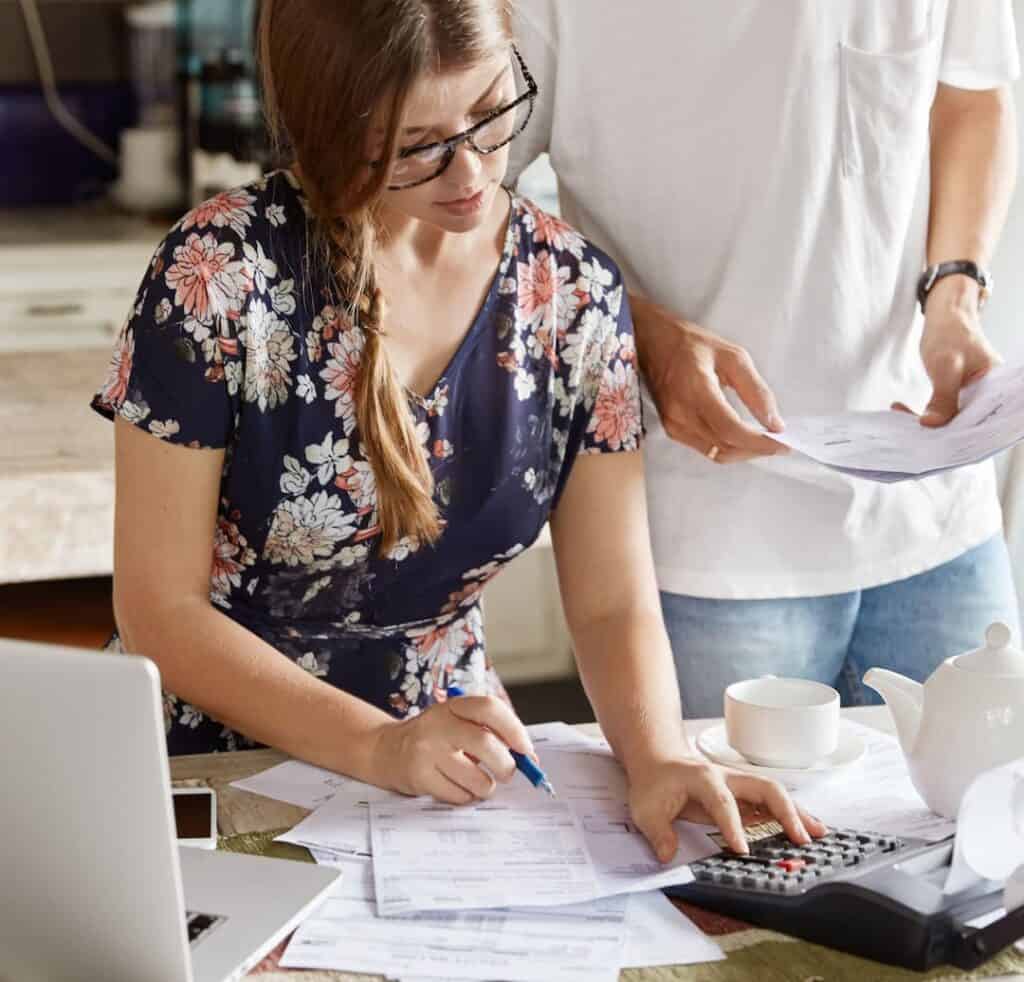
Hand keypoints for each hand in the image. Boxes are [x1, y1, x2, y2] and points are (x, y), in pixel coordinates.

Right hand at [369, 695, 533, 803]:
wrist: (386, 749)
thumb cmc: (435, 737)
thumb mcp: (457, 722)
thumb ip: (490, 732)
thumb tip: (528, 757)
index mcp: (454, 706)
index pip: (489, 708)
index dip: (514, 729)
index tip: (526, 749)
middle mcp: (438, 724)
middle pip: (485, 744)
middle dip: (506, 765)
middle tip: (508, 772)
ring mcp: (426, 750)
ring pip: (475, 777)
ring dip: (486, 786)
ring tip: (481, 782)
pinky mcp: (419, 777)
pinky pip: (458, 795)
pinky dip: (467, 796)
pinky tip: (459, 787)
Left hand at [626, 755, 827, 862]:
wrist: (659, 761)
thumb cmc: (654, 783)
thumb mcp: (645, 808)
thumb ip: (658, 833)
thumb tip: (668, 855)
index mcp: (702, 779)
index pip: (722, 801)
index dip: (733, 825)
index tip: (742, 849)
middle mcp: (727, 777)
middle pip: (764, 787)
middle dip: (784, 812)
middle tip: (800, 839)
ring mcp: (739, 784)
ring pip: (775, 793)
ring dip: (797, 813)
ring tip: (819, 835)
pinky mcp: (745, 794)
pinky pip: (772, 803)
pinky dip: (792, 816)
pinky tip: (808, 830)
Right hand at [632, 294, 787, 463]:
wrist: (650, 342)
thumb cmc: (692, 344)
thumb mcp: (733, 356)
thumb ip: (756, 390)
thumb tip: (774, 422)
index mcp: (697, 390)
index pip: (730, 429)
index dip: (758, 442)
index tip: (782, 444)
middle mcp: (681, 413)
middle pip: (725, 447)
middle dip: (755, 450)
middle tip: (778, 443)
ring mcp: (673, 424)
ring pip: (716, 453)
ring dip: (743, 452)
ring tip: (762, 441)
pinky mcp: (671, 429)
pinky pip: (705, 448)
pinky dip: (727, 447)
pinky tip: (741, 437)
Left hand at [914, 277, 1000, 425]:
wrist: (947, 318)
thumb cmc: (953, 334)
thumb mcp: (946, 366)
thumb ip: (943, 397)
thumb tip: (932, 424)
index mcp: (999, 389)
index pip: (982, 421)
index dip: (960, 435)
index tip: (932, 438)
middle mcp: (990, 397)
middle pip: (966, 425)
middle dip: (939, 432)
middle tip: (909, 430)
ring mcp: (975, 398)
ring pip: (952, 421)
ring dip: (926, 422)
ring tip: (901, 413)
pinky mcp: (960, 398)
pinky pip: (943, 413)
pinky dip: (923, 413)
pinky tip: (900, 409)